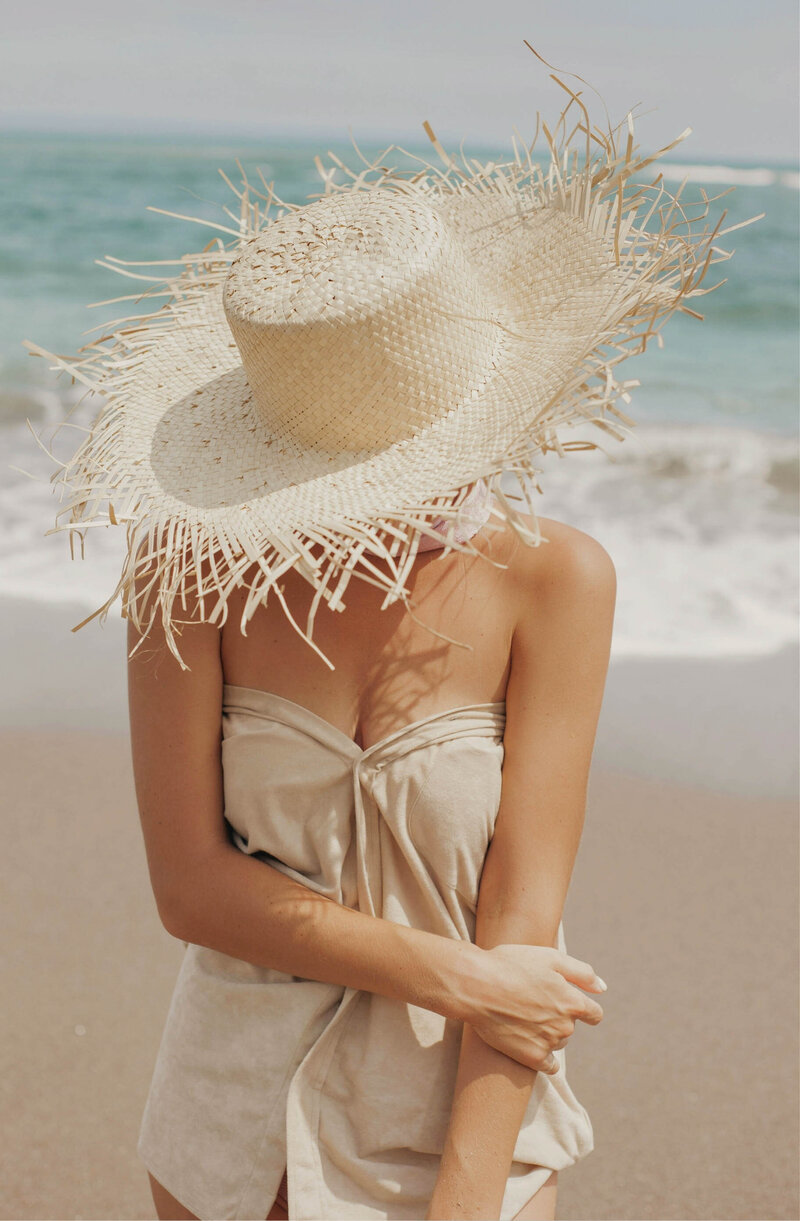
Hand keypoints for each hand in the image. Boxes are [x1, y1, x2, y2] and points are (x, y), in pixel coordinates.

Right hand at [460, 944, 605, 1071]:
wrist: (476, 986)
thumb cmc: (511, 965)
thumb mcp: (550, 957)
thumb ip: (582, 973)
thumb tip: (602, 989)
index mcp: (573, 1001)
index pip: (594, 1014)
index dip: (583, 1007)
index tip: (566, 1002)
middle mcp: (566, 1026)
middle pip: (571, 1026)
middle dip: (558, 1015)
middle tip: (532, 1000)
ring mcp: (549, 1044)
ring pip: (558, 1042)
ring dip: (548, 1033)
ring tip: (522, 1016)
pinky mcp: (531, 1058)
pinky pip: (549, 1065)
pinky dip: (542, 1056)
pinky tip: (528, 1043)